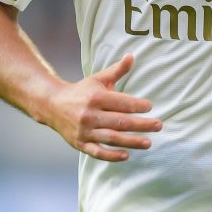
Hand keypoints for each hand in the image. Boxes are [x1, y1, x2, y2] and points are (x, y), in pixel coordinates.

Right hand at [40, 53, 161, 161]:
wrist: (52, 105)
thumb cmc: (82, 91)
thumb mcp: (98, 78)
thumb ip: (117, 70)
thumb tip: (132, 56)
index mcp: (96, 97)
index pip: (121, 102)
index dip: (137, 105)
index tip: (150, 106)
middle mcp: (90, 114)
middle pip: (120, 121)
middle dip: (141, 124)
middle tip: (158, 125)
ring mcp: (85, 131)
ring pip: (111, 138)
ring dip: (131, 141)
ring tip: (148, 142)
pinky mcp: (80, 144)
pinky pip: (97, 152)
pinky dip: (111, 156)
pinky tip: (126, 156)